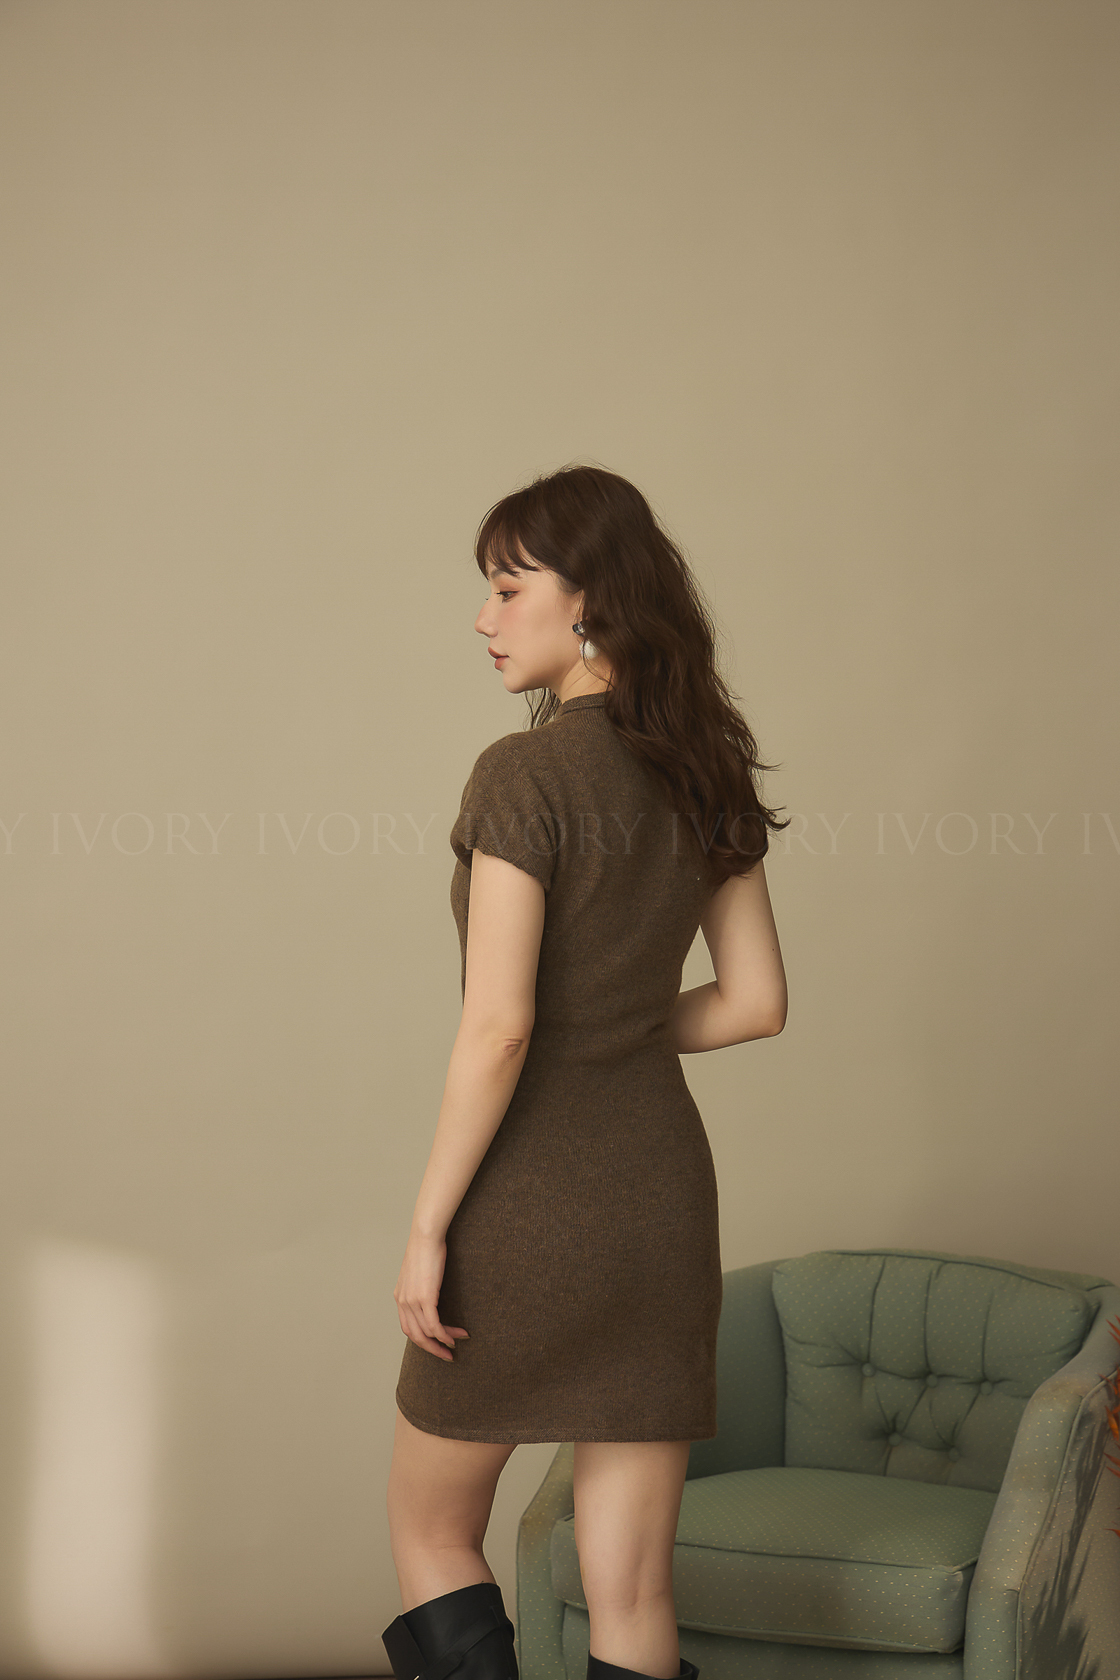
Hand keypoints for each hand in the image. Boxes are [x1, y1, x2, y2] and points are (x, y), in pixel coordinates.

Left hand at [394, 1230, 469, 1360]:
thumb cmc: (426, 1249)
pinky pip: (434, 1325)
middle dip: (432, 1349)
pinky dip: (444, 1335)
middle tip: (447, 1355)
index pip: (408, 1328)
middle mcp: (402, 1302)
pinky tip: (455, 1337)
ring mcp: (412, 1301)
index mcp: (400, 1297)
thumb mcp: (419, 1272)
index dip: (423, 1340)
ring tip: (457, 1343)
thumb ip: (421, 1287)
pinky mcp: (425, 1298)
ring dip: (443, 1342)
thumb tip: (432, 1295)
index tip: (438, 1345)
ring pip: (426, 1333)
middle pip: (415, 1336)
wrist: (425, 1235)